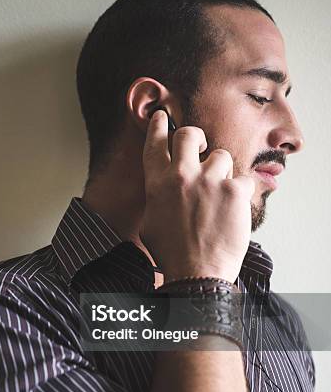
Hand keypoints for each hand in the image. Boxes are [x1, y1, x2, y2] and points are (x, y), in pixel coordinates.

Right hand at [139, 110, 255, 283]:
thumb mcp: (150, 223)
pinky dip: (239, 193)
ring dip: (221, 171)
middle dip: (196, 136)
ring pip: (221, 156)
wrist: (197, 274)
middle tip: (200, 145)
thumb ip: (157, 198)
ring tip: (219, 194)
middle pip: (189, 134)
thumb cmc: (171, 253)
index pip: (156, 142)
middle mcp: (182, 176)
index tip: (163, 117)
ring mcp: (210, 182)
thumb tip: (163, 189)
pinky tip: (233, 210)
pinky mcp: (234, 192)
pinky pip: (241, 180)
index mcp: (158, 183)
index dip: (159, 125)